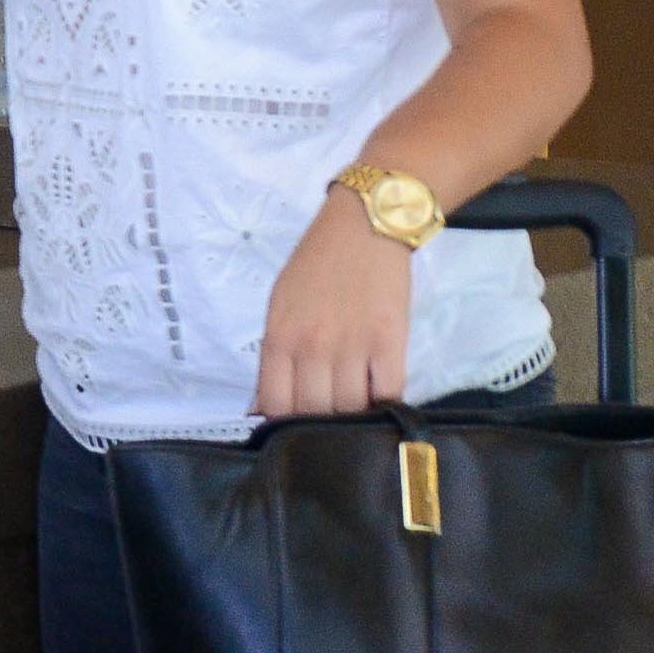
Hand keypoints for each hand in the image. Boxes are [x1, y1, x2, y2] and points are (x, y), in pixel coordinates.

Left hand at [253, 190, 413, 417]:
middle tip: (331, 420)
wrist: (365, 226)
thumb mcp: (279, 305)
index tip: (296, 426)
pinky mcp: (390, 340)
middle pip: (314, 413)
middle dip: (321, 423)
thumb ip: (273, 355)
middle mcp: (312, 347)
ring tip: (357, 409)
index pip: (275, 405)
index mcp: (279, 337)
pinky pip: (388, 392)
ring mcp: (352, 345)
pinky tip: (382, 398)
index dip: (285, 425)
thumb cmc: (317, 263)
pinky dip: (386, 403)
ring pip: (351, 409)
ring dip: (355, 416)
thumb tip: (264, 405)